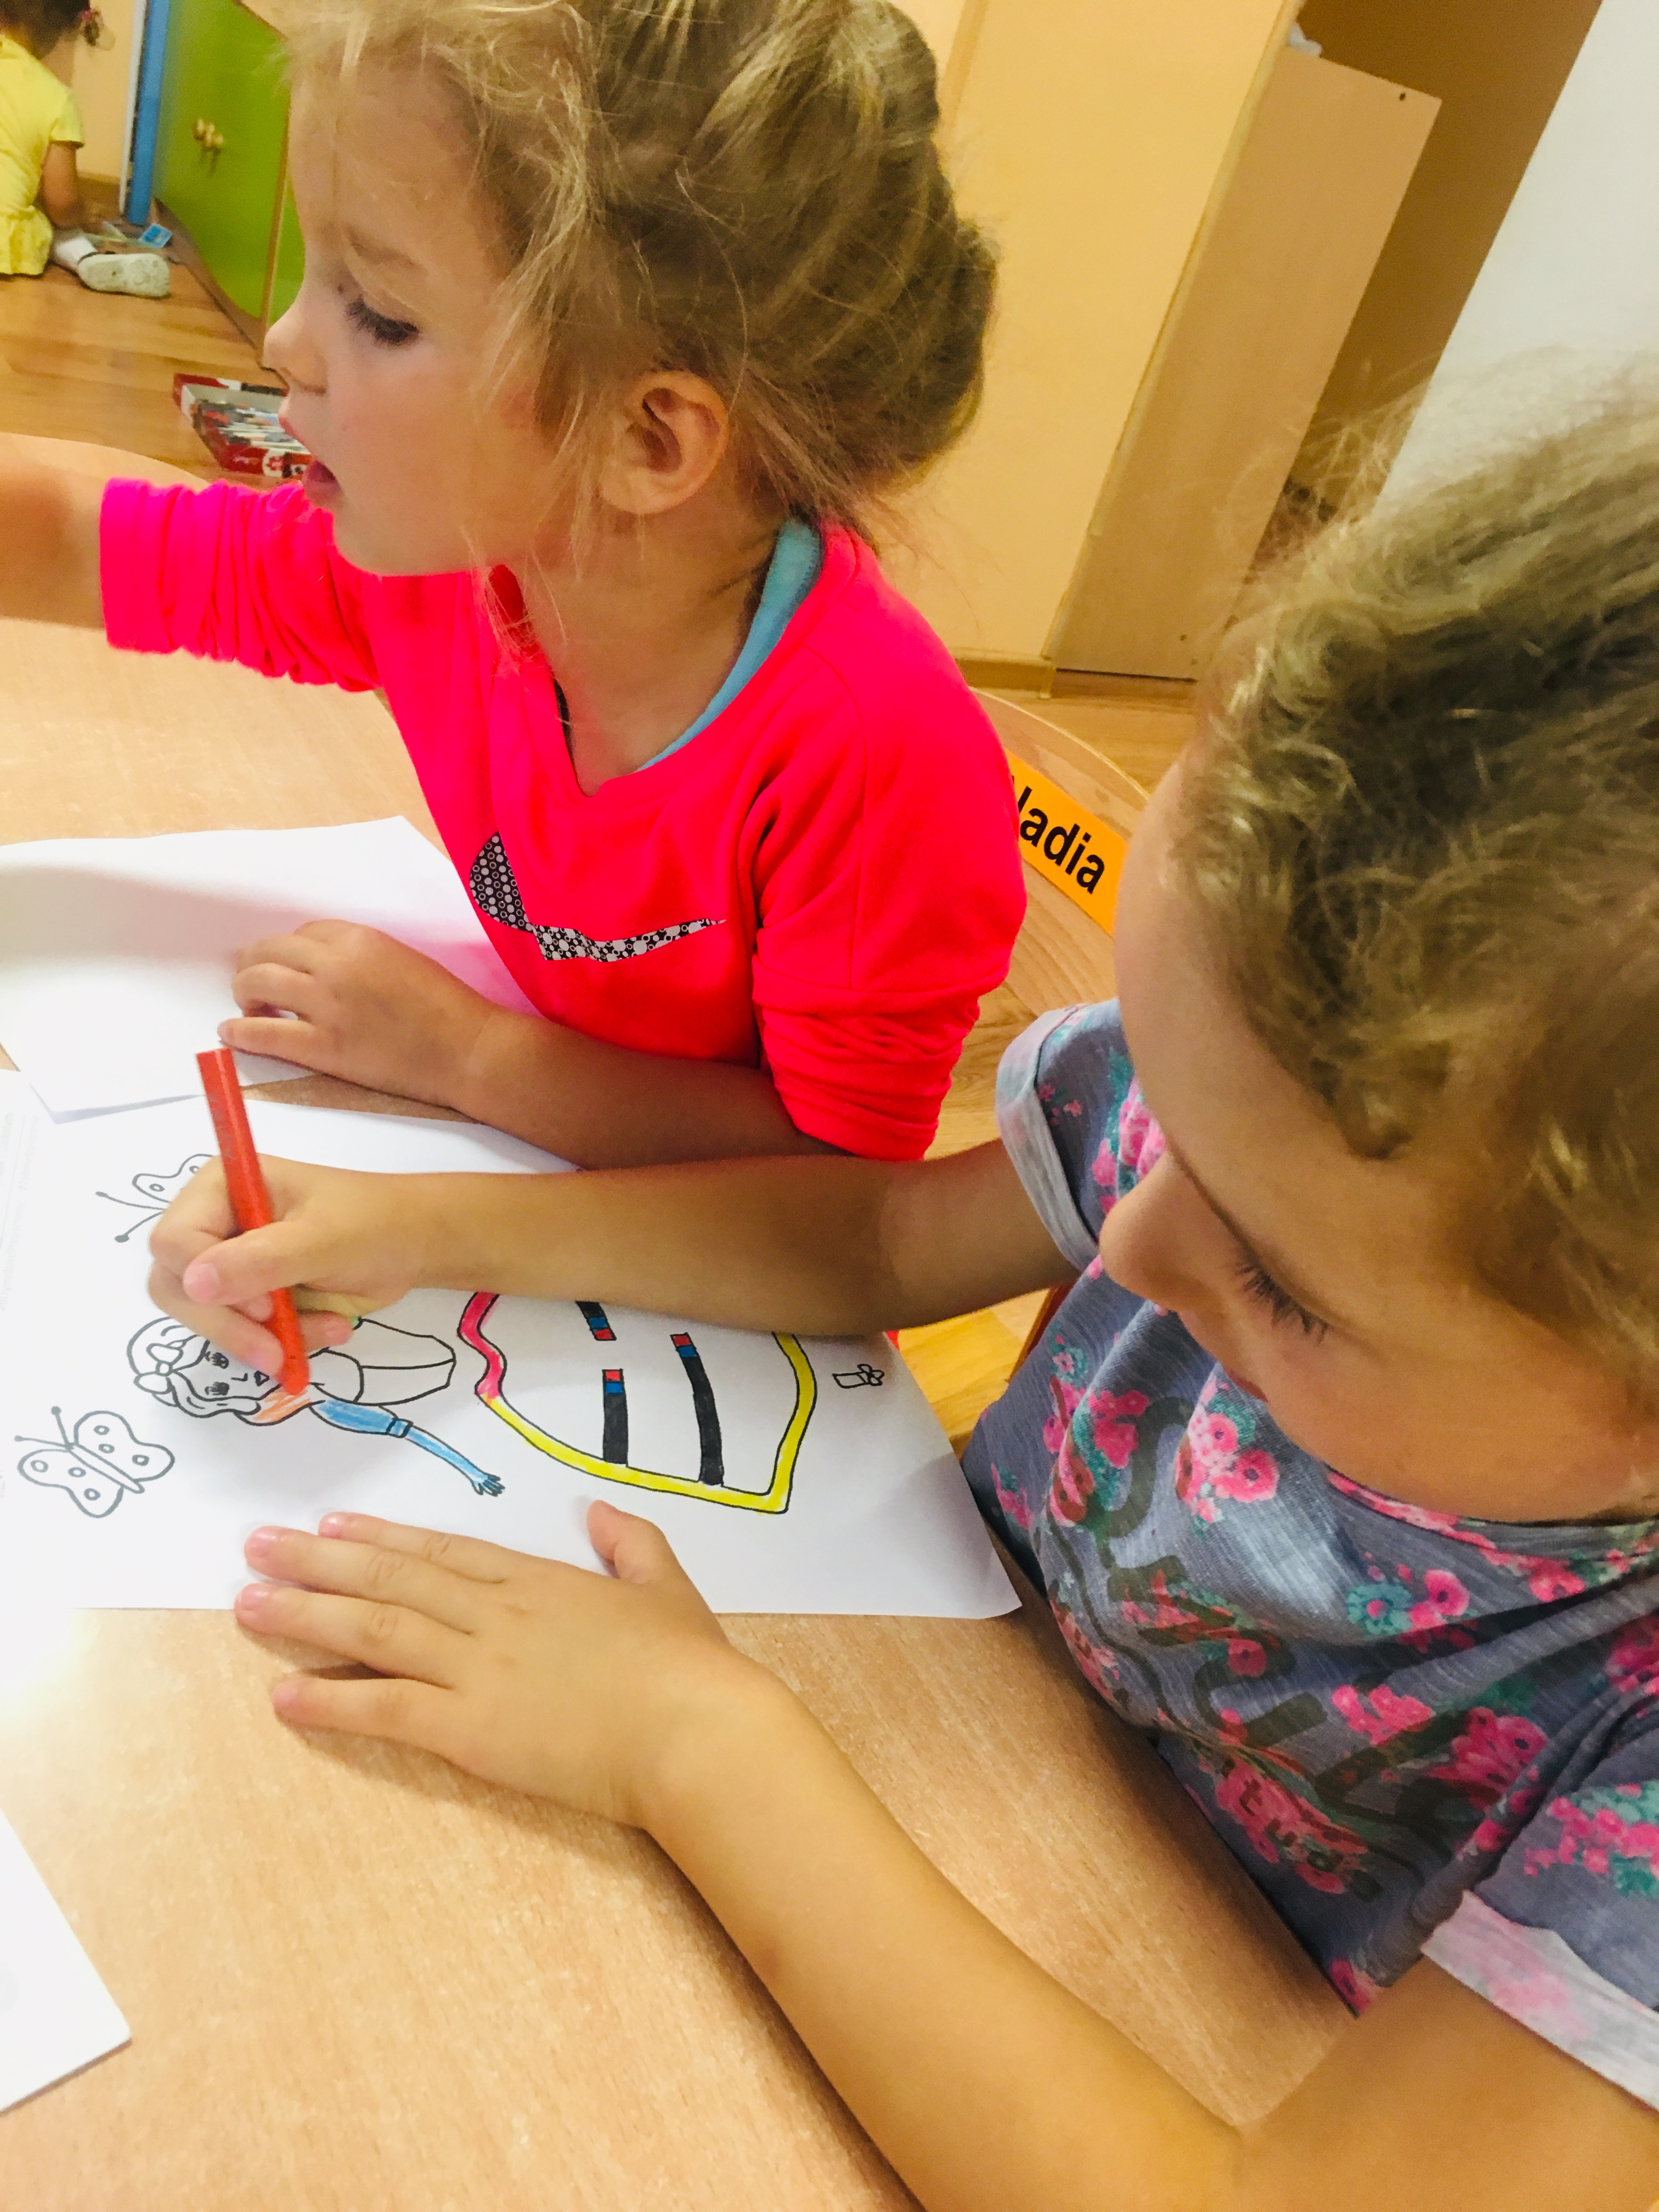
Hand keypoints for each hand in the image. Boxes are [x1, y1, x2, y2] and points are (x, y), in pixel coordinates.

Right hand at [148, 1154, 432, 1371]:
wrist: (413, 1244)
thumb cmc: (374, 1224)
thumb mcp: (322, 1240)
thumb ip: (260, 1260)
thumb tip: (193, 1284)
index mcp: (221, 1186)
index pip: (173, 1241)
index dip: (208, 1280)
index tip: (264, 1305)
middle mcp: (213, 1221)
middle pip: (177, 1287)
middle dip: (231, 1324)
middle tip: (278, 1351)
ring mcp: (229, 1260)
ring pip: (208, 1317)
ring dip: (265, 1337)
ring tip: (327, 1328)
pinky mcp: (249, 1294)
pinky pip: (241, 1333)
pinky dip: (283, 1340)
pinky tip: (327, 1327)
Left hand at [223, 920, 500, 1108]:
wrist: (469, 1051)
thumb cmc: (449, 1009)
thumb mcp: (406, 961)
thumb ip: (363, 957)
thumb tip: (328, 968)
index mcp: (361, 938)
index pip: (304, 933)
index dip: (290, 950)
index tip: (287, 963)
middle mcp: (336, 965)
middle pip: (270, 951)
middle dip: (254, 963)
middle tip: (251, 980)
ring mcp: (327, 1005)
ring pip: (258, 984)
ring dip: (243, 992)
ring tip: (246, 1004)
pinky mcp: (325, 1046)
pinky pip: (265, 1033)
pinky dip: (240, 1031)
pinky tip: (231, 1032)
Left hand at [235, 1505, 775, 1826]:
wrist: (696, 1729)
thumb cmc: (690, 1666)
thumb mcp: (668, 1586)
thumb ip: (632, 1541)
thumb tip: (600, 1510)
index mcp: (540, 1581)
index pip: (443, 1550)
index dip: (382, 1536)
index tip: (333, 1523)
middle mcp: (496, 1615)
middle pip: (392, 1577)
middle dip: (318, 1560)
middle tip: (257, 1546)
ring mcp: (479, 1668)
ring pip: (376, 1629)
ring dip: (305, 1614)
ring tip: (246, 1603)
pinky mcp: (471, 1728)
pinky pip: (386, 1708)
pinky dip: (331, 1698)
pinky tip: (284, 1695)